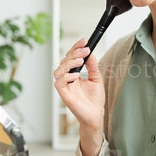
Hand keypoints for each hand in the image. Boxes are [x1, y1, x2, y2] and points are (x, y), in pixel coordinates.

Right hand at [54, 38, 104, 155]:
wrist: (96, 115)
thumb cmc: (94, 100)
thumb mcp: (96, 78)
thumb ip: (92, 66)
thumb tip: (90, 53)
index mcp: (74, 74)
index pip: (71, 57)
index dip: (76, 48)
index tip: (85, 40)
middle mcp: (67, 79)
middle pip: (64, 60)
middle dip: (74, 53)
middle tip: (85, 50)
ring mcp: (65, 86)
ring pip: (59, 70)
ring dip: (69, 63)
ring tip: (81, 62)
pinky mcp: (64, 94)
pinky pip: (59, 83)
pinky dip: (66, 77)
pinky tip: (76, 76)